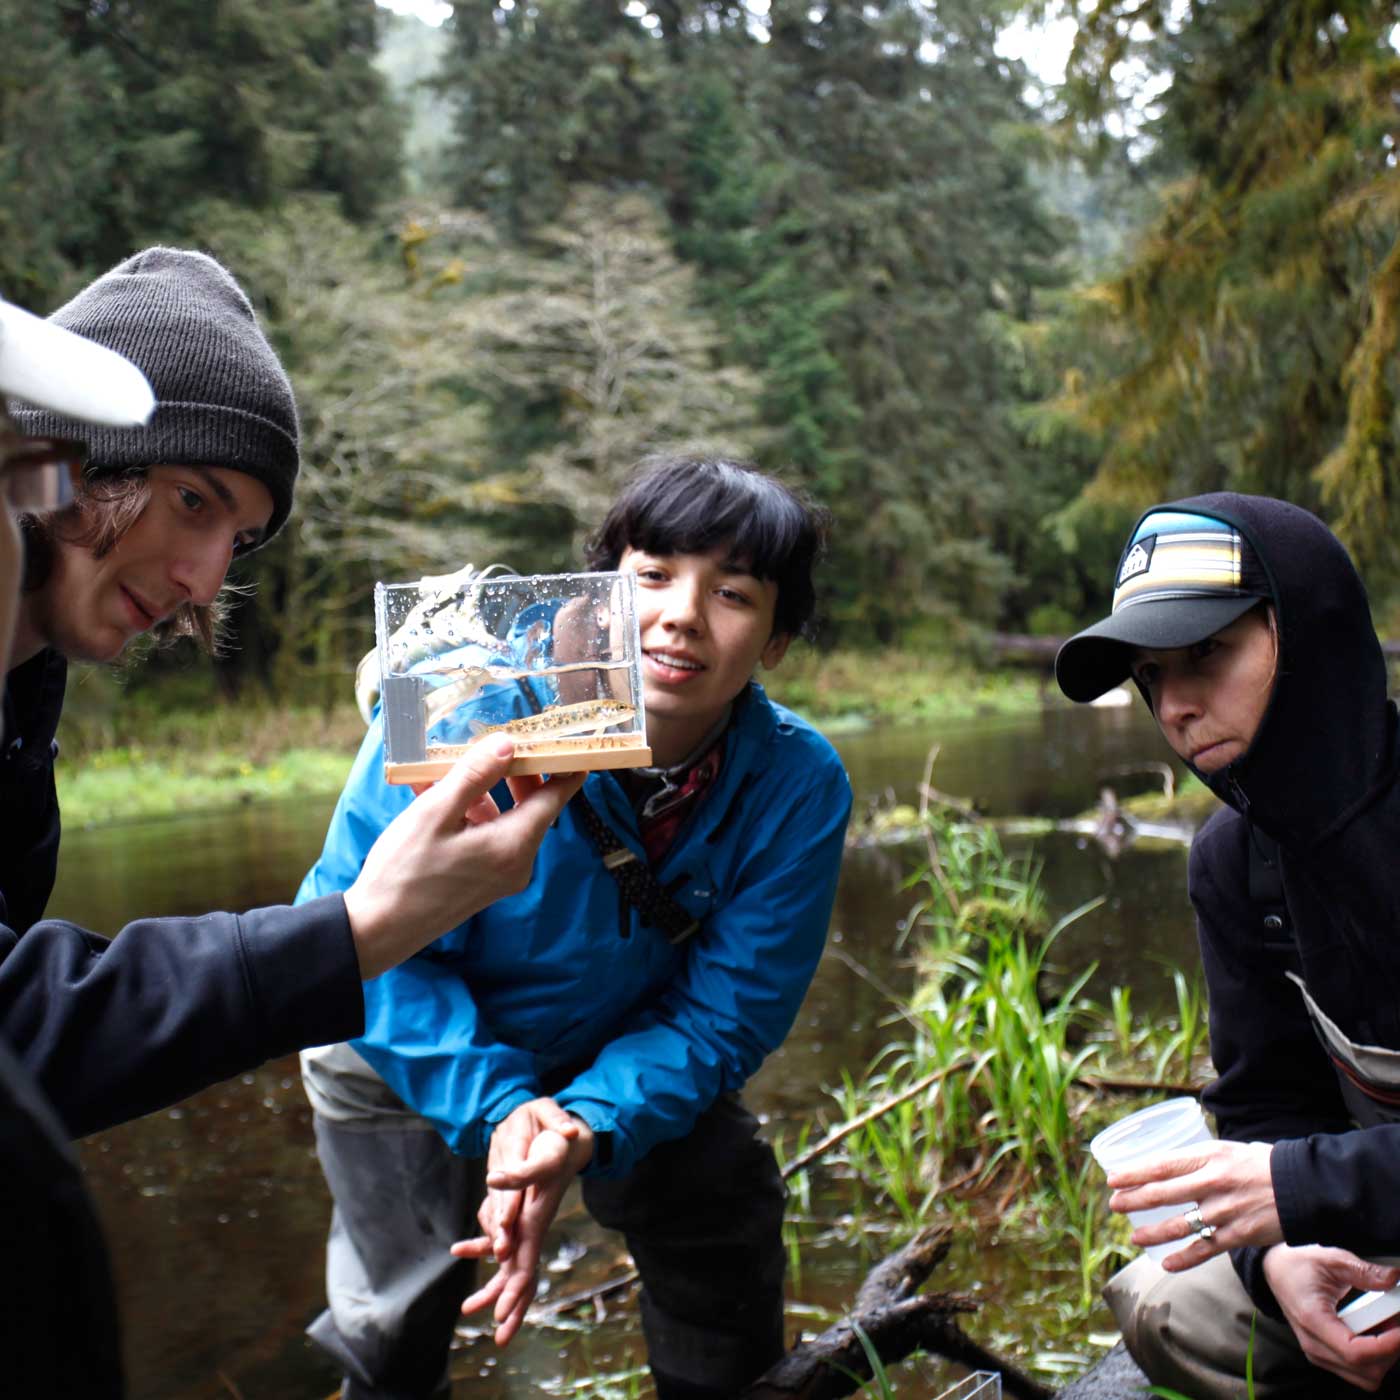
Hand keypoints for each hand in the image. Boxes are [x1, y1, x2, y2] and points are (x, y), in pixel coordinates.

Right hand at [343, 737, 584, 977]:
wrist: (377, 930)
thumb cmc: (403, 871)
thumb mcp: (435, 813)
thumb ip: (474, 775)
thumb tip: (507, 744)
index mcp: (514, 845)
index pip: (556, 796)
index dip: (563, 763)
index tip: (563, 737)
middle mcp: (517, 862)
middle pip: (531, 805)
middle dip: (513, 771)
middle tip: (492, 744)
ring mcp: (501, 874)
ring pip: (504, 818)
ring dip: (481, 790)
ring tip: (449, 764)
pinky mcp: (483, 880)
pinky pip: (486, 835)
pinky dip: (468, 812)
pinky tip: (434, 791)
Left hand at [450, 1097, 594, 1345]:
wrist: (571, 1138)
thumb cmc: (558, 1147)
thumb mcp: (541, 1157)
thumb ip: (518, 1174)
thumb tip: (493, 1180)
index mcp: (536, 1223)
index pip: (526, 1267)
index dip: (514, 1294)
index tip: (500, 1317)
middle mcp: (532, 1230)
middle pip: (521, 1277)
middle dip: (510, 1307)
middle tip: (498, 1338)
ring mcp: (527, 1225)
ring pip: (510, 1266)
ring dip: (493, 1288)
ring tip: (468, 1307)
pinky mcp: (521, 1216)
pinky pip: (501, 1241)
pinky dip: (482, 1248)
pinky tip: (461, 1249)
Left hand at [1107, 1139, 1281, 1268]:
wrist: (1302, 1186)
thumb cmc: (1260, 1164)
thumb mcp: (1225, 1150)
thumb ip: (1197, 1160)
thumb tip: (1166, 1166)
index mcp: (1207, 1157)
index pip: (1161, 1165)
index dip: (1134, 1173)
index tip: (1112, 1179)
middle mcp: (1212, 1183)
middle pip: (1163, 1193)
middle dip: (1134, 1200)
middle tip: (1114, 1205)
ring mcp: (1224, 1211)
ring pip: (1180, 1225)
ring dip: (1153, 1232)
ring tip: (1134, 1236)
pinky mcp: (1238, 1234)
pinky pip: (1205, 1249)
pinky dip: (1184, 1259)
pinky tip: (1167, 1264)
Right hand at [1263, 1244, 1399, 1389]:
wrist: (1273, 1270)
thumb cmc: (1297, 1264)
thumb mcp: (1330, 1259)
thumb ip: (1363, 1271)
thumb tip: (1393, 1279)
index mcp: (1313, 1320)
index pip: (1356, 1352)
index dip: (1387, 1345)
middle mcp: (1314, 1345)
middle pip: (1366, 1371)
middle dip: (1391, 1351)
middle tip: (1397, 1321)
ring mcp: (1318, 1354)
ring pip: (1366, 1376)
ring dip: (1385, 1356)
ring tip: (1389, 1325)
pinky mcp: (1325, 1356)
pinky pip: (1358, 1371)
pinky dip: (1375, 1357)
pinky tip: (1377, 1331)